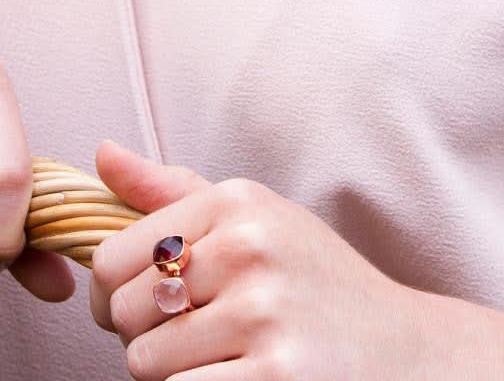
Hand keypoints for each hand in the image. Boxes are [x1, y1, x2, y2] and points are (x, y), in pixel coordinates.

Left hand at [90, 140, 437, 379]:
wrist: (410, 352)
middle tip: (184, 341)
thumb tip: (102, 153)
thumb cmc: (311, 280)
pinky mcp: (280, 378)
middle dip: (140, 337)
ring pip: (145, 362)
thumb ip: (168, 190)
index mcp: (232, 202)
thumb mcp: (251, 217)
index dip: (109, 293)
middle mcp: (247, 246)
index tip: (136, 307)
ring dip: (168, 375)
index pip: (110, 256)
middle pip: (123, 311)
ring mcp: (264, 314)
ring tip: (214, 361)